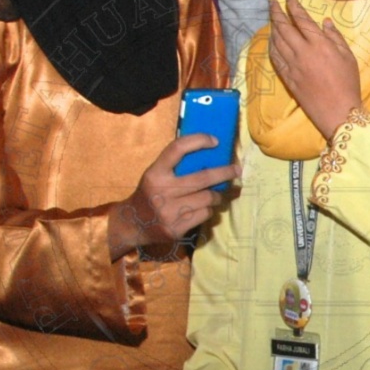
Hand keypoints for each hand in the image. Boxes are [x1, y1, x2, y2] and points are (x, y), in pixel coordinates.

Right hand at [107, 132, 237, 257]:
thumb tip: (212, 157)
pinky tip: (205, 208)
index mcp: (155, 174)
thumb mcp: (155, 176)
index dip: (198, 141)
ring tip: (218, 195)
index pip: (177, 149)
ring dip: (217, 195)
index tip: (215, 141)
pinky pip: (204, 214)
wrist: (132, 224)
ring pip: (208, 198)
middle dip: (225, 173)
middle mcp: (162, 191)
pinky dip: (209, 210)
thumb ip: (176, 167)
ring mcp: (169, 212)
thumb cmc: (149, 194)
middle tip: (236, 170)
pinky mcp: (176, 229)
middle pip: (203, 178)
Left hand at [267, 0, 363, 136]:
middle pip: (284, 27)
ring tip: (272, 19)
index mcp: (319, 44)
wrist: (338, 111)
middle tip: (272, 3)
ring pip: (276, 41)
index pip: (302, 19)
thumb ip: (335, 37)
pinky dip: (271, 46)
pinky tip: (272, 41)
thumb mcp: (348, 57)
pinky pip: (275, 57)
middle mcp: (302, 52)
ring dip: (272, 27)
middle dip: (276, 12)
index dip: (293, 5)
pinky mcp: (287, 77)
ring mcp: (292, 65)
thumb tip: (324, 22)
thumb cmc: (348, 83)